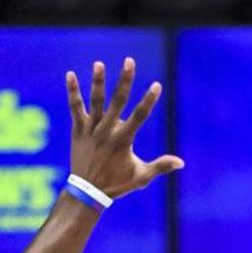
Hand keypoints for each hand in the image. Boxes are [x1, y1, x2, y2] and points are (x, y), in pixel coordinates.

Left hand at [65, 57, 183, 199]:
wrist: (87, 192)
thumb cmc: (117, 184)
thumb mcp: (141, 177)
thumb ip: (160, 167)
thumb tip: (181, 162)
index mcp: (123, 140)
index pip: (140, 116)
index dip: (149, 100)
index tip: (156, 85)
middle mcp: (107, 131)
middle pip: (118, 101)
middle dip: (125, 80)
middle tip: (129, 61)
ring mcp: (91, 129)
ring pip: (95, 101)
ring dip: (97, 81)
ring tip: (99, 63)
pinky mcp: (78, 129)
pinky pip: (75, 108)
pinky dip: (73, 92)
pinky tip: (70, 74)